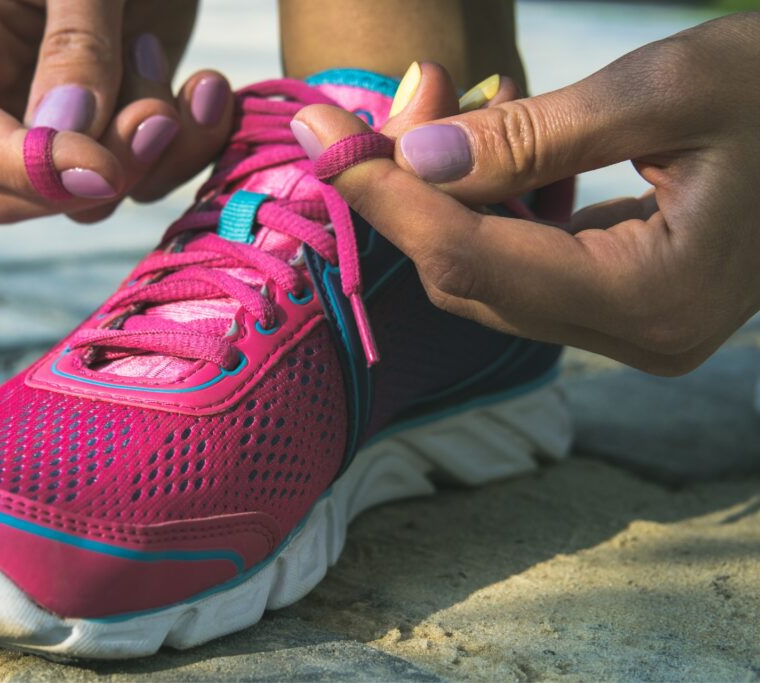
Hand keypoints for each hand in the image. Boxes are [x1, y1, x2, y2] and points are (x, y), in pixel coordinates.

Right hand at [0, 0, 234, 223]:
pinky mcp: (117, 128)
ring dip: (153, 156)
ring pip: (87, 199)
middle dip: (93, 175)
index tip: (101, 168)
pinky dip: (186, 150)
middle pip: (11, 193)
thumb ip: (75, 43)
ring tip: (193, 82)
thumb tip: (66, 136)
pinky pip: (143, 179)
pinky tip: (209, 93)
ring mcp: (58, 120)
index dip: (23, 166)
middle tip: (158, 118)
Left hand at [295, 13, 759, 374]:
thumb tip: (412, 157)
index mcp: (656, 298)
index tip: (322, 135)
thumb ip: (534, 133)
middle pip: (468, 276)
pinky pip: (519, 261)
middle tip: (364, 112)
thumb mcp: (669, 88)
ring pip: (485, 271)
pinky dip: (482, 202)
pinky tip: (480, 140)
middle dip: (402, 191)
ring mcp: (629, 326)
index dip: (386, 197)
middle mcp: (636, 334)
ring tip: (431, 102)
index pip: (473, 259)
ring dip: (438, 192)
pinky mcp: (622, 300)